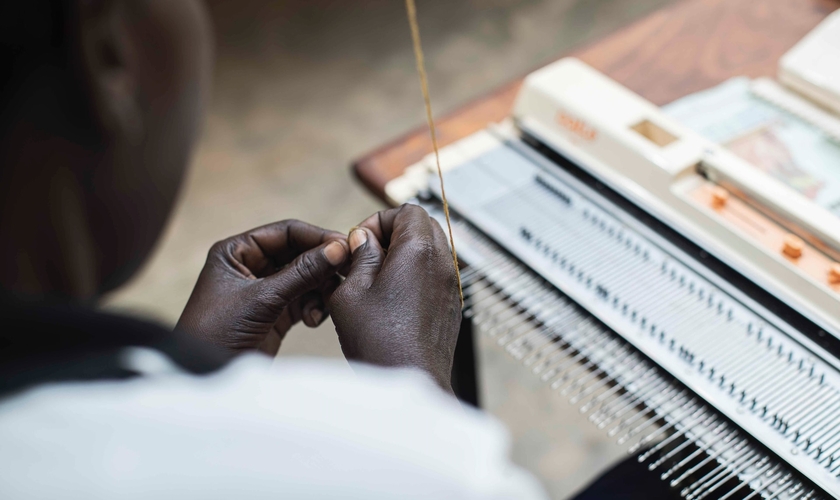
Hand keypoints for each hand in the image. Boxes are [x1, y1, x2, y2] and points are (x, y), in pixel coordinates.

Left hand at [177, 220, 349, 354]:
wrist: (207, 378)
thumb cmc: (218, 331)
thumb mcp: (263, 298)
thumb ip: (302, 272)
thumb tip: (338, 248)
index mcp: (237, 251)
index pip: (285, 232)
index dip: (317, 238)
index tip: (344, 248)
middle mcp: (250, 266)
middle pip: (299, 254)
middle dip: (322, 267)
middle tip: (346, 275)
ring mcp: (264, 290)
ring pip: (306, 278)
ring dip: (319, 290)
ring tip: (323, 306)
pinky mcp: (274, 313)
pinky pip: (304, 299)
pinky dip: (313, 306)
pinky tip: (313, 320)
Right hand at [329, 204, 461, 390]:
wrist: (410, 380)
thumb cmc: (379, 341)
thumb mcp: (352, 291)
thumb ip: (360, 256)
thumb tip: (365, 239)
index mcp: (419, 250)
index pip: (407, 210)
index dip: (379, 220)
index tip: (361, 242)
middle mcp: (442, 263)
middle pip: (422, 226)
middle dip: (392, 234)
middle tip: (367, 257)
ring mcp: (450, 285)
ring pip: (430, 250)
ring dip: (403, 256)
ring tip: (376, 281)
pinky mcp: (451, 305)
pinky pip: (435, 275)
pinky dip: (415, 276)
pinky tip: (391, 301)